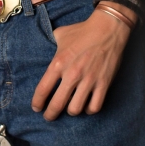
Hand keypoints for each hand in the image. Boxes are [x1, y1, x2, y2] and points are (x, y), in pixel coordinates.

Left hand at [31, 1, 136, 120]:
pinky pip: (94, 106)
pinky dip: (89, 110)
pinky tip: (86, 106)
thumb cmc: (82, 31)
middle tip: (49, 116)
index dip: (37, 102)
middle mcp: (72, 74)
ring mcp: (89, 80)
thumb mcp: (60, 35)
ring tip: (69, 108)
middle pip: (57, 105)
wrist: (107, 28)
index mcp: (58, 63)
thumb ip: (51, 45)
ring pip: (75, 109)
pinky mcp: (103, 84)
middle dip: (50, 114)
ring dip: (70, 111)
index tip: (36, 107)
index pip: (42, 90)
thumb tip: (46, 48)